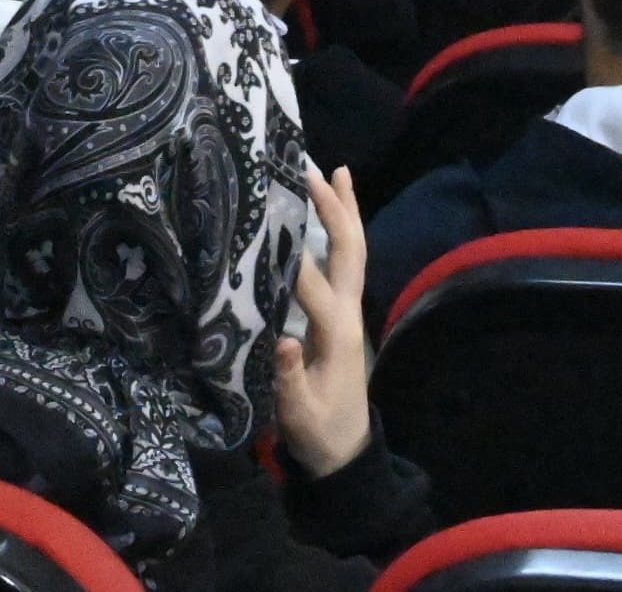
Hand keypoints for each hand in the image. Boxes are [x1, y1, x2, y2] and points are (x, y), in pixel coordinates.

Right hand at [270, 166, 372, 477]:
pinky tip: (332, 208)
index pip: (314, 285)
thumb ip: (290, 379)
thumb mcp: (299, 413)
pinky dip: (341, 229)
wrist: (344, 451)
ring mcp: (348, 310)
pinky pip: (344, 261)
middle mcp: (348, 312)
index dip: (293, 255)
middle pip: (348, 251)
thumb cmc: (318, 432)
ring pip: (352, 250)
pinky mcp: (341, 313)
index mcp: (336, 334)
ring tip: (334, 169)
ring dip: (344, 210)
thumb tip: (282, 340)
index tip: (269, 219)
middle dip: (334, 209)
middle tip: (311, 170)